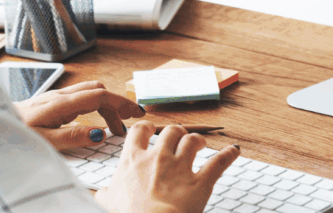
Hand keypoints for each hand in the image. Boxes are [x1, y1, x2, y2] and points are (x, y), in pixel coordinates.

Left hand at [13, 80, 143, 149]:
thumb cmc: (16, 133)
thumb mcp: (45, 140)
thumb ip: (73, 136)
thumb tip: (100, 133)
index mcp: (61, 103)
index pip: (100, 95)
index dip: (120, 103)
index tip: (135, 114)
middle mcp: (60, 95)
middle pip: (98, 90)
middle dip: (117, 104)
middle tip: (128, 123)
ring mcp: (55, 96)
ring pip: (89, 91)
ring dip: (106, 104)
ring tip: (114, 125)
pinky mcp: (51, 101)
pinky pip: (80, 97)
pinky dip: (95, 105)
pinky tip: (94, 120)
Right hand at [96, 122, 239, 212]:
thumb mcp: (107, 204)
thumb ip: (104, 194)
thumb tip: (97, 194)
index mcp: (133, 161)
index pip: (140, 131)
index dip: (147, 128)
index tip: (150, 130)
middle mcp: (158, 158)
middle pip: (171, 131)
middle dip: (176, 133)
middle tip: (178, 139)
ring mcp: (180, 168)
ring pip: (193, 141)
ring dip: (198, 140)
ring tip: (200, 143)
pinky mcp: (200, 182)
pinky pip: (219, 163)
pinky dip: (229, 155)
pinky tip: (235, 150)